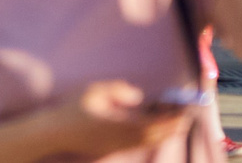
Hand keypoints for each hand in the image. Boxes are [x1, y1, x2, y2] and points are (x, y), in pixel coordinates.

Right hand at [45, 81, 190, 153]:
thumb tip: (138, 96)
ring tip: (174, 122)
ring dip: (164, 132)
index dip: (174, 116)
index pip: (158, 122)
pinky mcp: (113, 150)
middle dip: (174, 125)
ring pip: (150, 142)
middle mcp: (127, 139)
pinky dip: (152, 137)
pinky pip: (140, 145)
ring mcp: (120, 147)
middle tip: (185, 114)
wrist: (54, 134)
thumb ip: (118, 90)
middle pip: (158, 135)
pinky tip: (152, 131)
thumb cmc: (71, 110)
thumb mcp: (93, 91)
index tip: (186, 108)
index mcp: (125, 124)